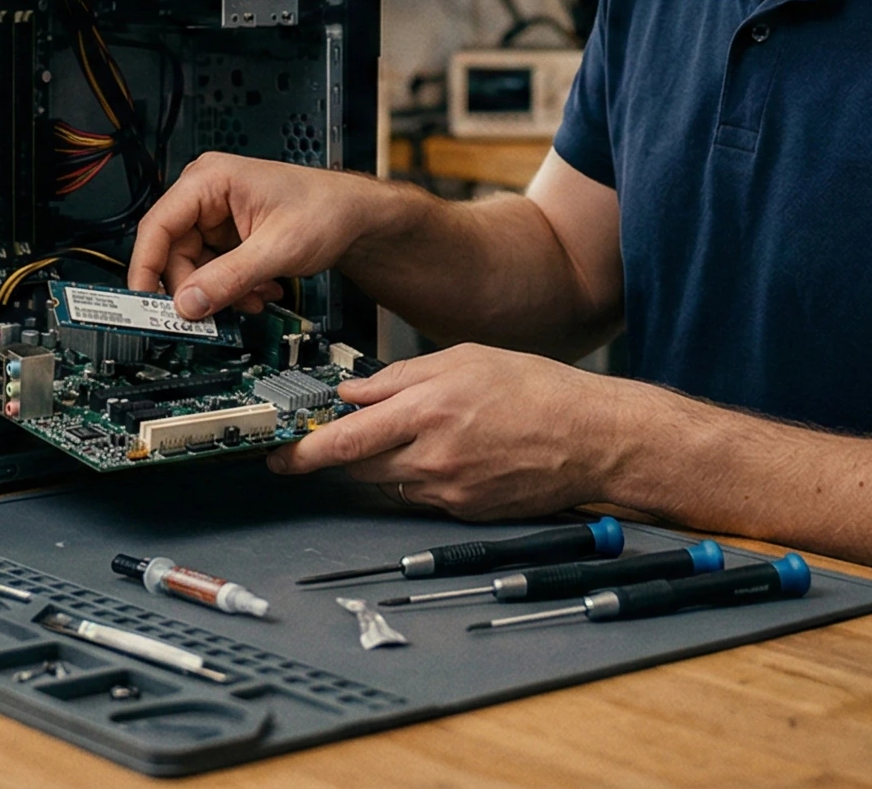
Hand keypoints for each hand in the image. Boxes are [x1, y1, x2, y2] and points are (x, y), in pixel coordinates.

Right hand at [128, 153, 394, 318]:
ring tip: (255, 298)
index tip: (144, 304)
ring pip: (194, 269)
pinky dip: (233, 290)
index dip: (146, 268)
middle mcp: (206, 196)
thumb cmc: (326, 209)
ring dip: (221, 293)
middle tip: (212, 316)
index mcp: (209, 180)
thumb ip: (229, 279)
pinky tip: (261, 291)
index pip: (158, 226)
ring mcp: (216, 218)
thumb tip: (187, 305)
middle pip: (174, 254)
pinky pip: (213, 272)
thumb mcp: (276, 249)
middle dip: (197, 289)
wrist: (356, 217)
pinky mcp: (228, 238)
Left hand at [270, 344, 647, 520]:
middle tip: (314, 449)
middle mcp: (433, 457)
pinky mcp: (466, 512)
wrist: (594, 438)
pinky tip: (444, 455)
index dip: (303, 452)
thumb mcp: (464, 359)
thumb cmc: (538, 391)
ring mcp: (449, 491)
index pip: (346, 440)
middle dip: (332, 459)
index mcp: (428, 411)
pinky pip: (422, 497)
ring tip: (407, 438)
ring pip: (388, 482)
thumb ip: (401, 376)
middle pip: (357, 468)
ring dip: (380, 464)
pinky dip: (418, 477)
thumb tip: (354, 391)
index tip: (276, 455)